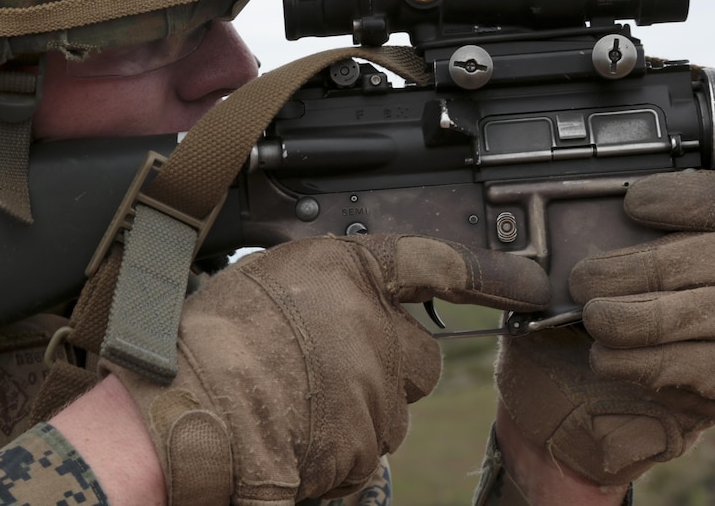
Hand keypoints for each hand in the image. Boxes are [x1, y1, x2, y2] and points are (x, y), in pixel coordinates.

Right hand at [108, 234, 549, 504]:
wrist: (190, 407)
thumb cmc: (208, 340)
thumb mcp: (263, 282)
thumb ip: (319, 290)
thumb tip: (336, 310)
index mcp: (349, 274)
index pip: (433, 264)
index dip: (485, 275)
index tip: (524, 285)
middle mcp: (376, 329)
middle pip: (418, 358)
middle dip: (389, 367)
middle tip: (332, 370)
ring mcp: (376, 391)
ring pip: (388, 411)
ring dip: (355, 412)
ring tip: (291, 405)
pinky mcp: (365, 447)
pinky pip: (365, 451)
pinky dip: (337, 450)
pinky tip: (293, 435)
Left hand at [495, 170, 714, 486]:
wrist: (554, 402)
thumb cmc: (560, 332)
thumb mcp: (554, 281)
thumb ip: (567, 248)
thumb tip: (543, 232)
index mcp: (703, 238)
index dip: (691, 196)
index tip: (632, 203)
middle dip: (648, 264)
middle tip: (585, 281)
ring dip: (649, 315)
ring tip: (595, 321)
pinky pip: (710, 366)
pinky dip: (650, 361)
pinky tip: (605, 360)